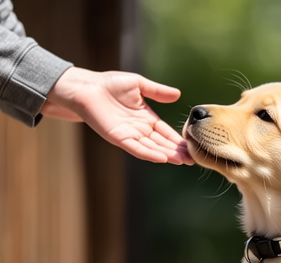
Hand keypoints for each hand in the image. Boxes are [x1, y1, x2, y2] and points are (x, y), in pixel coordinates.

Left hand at [42, 67, 193, 164]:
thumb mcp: (139, 85)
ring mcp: (129, 135)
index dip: (179, 140)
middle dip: (177, 151)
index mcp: (146, 118)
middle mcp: (140, 129)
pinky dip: (149, 153)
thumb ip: (158, 92)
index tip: (193, 147)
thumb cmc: (109, 84)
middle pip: (162, 143)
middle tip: (193, 159)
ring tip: (182, 161)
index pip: (166, 132)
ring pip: (152, 148)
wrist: (87, 88)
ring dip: (167, 155)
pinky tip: (162, 158)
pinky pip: (136, 148)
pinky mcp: (118, 138)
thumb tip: (178, 94)